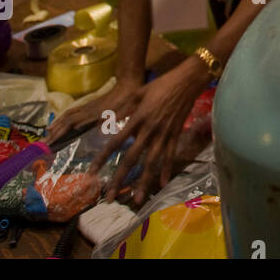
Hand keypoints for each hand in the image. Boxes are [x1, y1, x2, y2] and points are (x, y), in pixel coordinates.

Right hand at [46, 77, 144, 148]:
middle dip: (54, 132)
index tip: (48, 143)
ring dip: (57, 124)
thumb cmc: (126, 101)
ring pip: (67, 115)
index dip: (58, 133)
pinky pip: (72, 111)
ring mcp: (87, 107)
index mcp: (91, 114)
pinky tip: (63, 121)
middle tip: (43, 143)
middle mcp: (85, 110)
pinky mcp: (90, 105)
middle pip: (65, 121)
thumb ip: (106, 122)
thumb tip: (95, 130)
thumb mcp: (118, 113)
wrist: (128, 85)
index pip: (69, 124)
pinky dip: (64, 117)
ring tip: (48, 132)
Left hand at [95, 57, 210, 204]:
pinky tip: (162, 184)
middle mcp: (150, 129)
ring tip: (137, 199)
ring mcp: (164, 133)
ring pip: (151, 162)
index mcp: (138, 117)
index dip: (103, 157)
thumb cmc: (160, 84)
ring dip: (144, 181)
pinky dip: (166, 170)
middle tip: (109, 197)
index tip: (92, 172)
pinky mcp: (175, 134)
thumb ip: (122, 110)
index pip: (116, 141)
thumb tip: (106, 125)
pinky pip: (169, 155)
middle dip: (120, 179)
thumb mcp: (138, 93)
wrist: (188, 80)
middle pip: (132, 158)